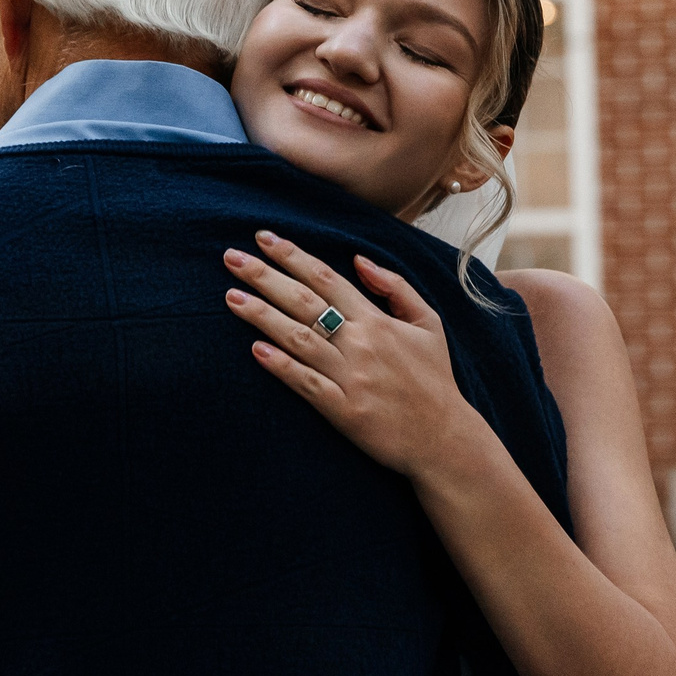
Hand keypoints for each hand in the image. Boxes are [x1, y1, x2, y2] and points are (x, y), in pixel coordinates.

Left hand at [224, 232, 485, 478]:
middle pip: (304, 301)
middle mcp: (361, 343)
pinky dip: (281, 366)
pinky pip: (306, 383)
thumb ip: (396, 287)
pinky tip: (256, 349)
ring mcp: (351, 377)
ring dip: (262, 315)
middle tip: (230, 257)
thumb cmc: (434, 379)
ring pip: (298, 338)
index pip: (327, 278)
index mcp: (377, 320)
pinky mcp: (344, 410)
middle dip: (265, 276)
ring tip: (231, 297)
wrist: (444, 438)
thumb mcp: (429, 323)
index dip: (293, 256)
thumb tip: (360, 260)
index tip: (263, 237)